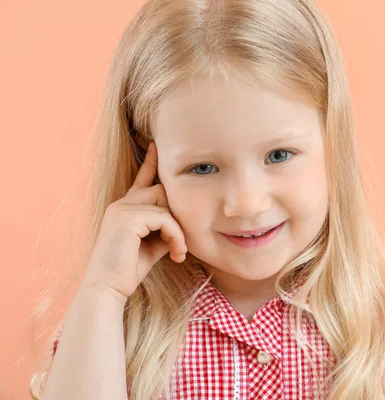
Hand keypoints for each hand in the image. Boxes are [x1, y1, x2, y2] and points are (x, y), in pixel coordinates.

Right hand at [82, 141, 186, 298]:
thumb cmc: (128, 271)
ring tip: (178, 252)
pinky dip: (176, 235)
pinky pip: (165, 218)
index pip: (142, 179)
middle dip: (176, 216)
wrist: (107, 289)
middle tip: (179, 245)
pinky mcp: (128, 218)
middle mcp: (121, 204)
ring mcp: (122, 209)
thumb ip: (165, 228)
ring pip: (166, 204)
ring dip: (178, 230)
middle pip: (162, 190)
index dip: (151, 162)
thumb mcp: (152, 245)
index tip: (157, 144)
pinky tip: (176, 253)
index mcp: (124, 208)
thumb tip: (182, 223)